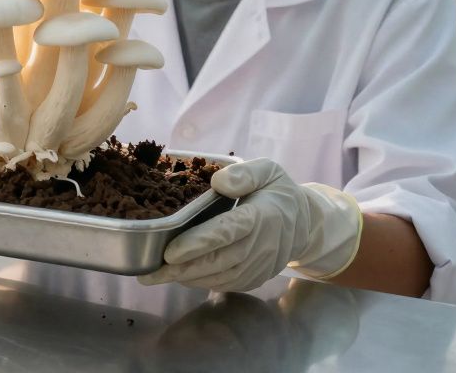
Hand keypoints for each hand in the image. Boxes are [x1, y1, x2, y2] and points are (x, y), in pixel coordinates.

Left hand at [138, 158, 361, 291]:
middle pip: (219, 261)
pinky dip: (201, 282)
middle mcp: (262, 246)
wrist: (305, 224)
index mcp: (262, 216)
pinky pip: (225, 284)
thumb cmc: (278, 192)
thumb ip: (244, 173)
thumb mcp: (268, 170)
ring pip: (220, 277)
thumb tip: (217, 180)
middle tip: (151, 272)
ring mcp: (259, 266)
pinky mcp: (255, 279)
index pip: (228, 231)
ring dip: (187, 279)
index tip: (171, 252)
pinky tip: (179, 276)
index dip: (199, 243)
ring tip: (156, 275)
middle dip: (182, 269)